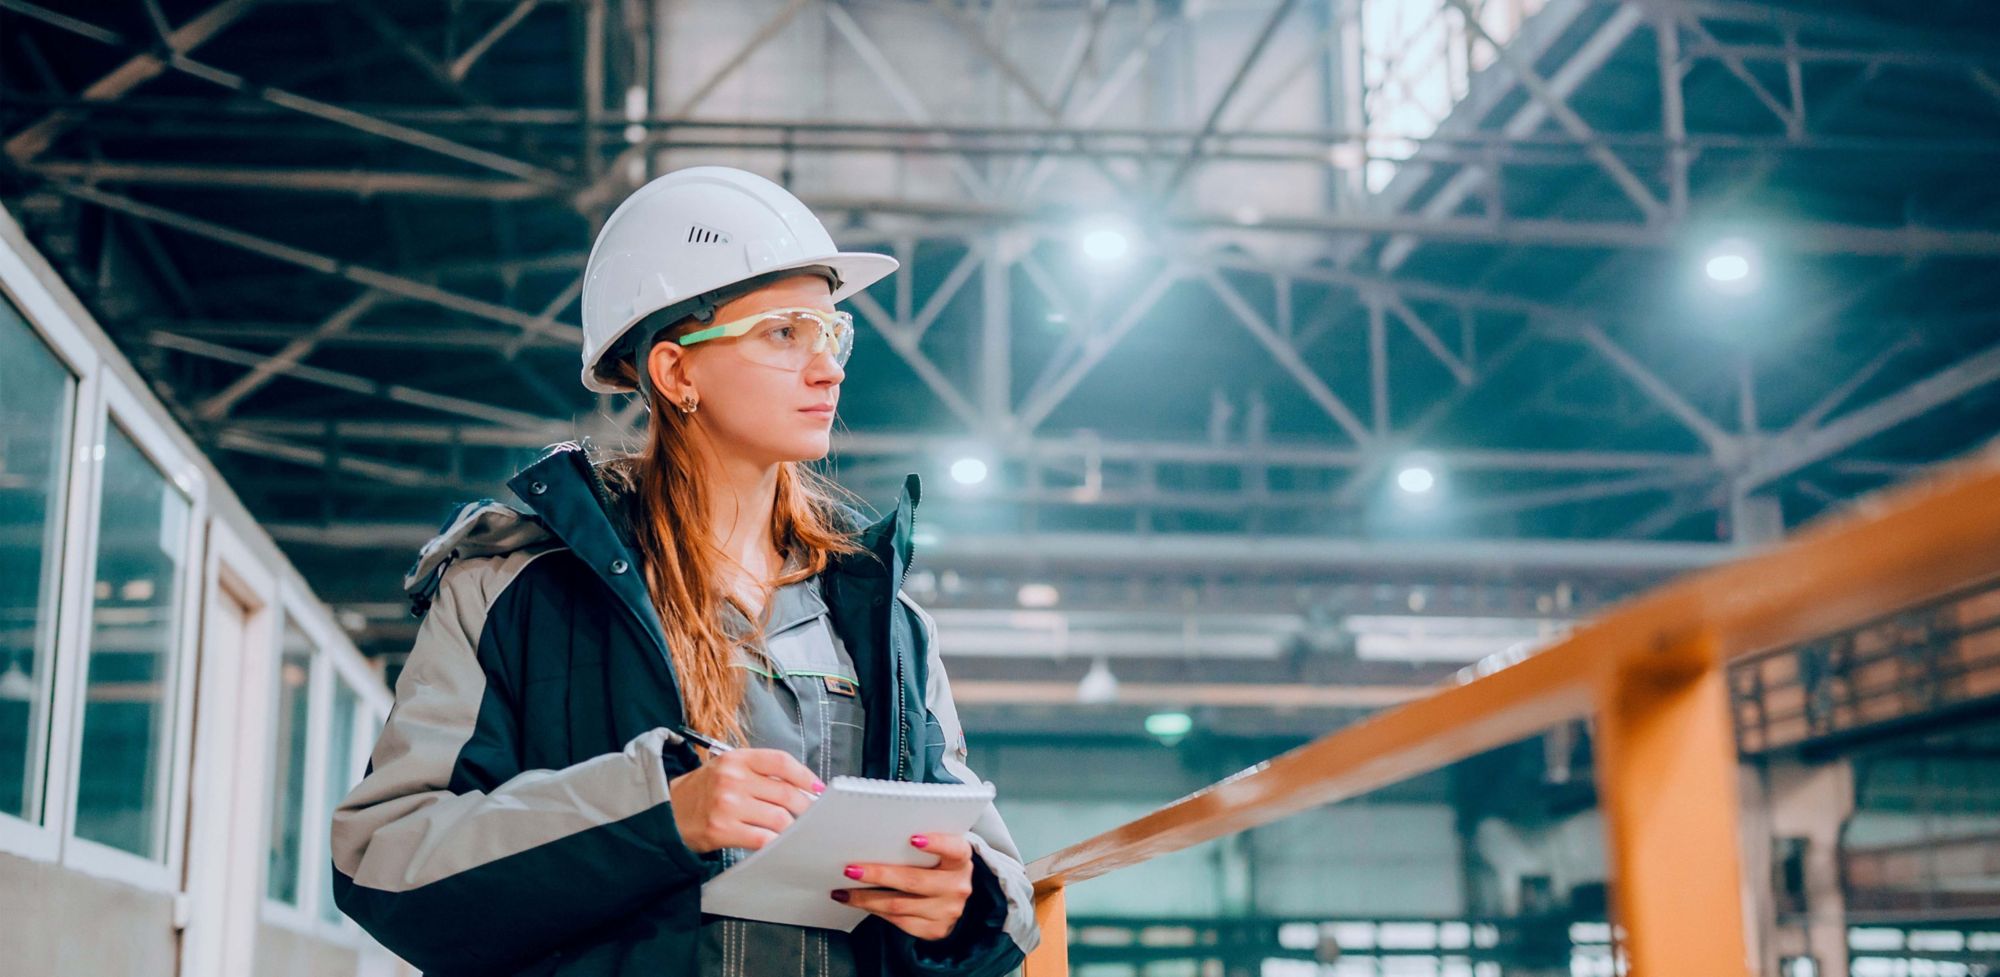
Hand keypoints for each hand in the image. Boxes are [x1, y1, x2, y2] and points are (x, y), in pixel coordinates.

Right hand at [668, 748, 822, 852]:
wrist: (664, 812)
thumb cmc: (701, 793)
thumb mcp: (726, 770)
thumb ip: (758, 774)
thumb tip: (800, 787)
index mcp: (736, 759)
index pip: (781, 762)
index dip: (805, 775)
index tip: (817, 788)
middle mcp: (733, 778)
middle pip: (785, 793)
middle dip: (804, 807)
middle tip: (810, 816)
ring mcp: (727, 804)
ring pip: (778, 818)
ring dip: (791, 828)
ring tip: (793, 831)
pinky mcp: (722, 829)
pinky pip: (762, 838)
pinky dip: (774, 843)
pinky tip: (776, 845)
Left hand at [833, 833, 974, 940]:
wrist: (952, 897)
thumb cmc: (936, 865)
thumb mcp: (937, 851)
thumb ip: (918, 843)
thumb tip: (876, 836)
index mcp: (960, 860)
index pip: (954, 849)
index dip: (936, 844)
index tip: (913, 838)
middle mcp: (958, 886)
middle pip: (914, 881)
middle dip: (878, 874)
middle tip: (851, 870)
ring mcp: (947, 911)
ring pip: (899, 905)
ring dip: (866, 898)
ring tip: (844, 891)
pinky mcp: (934, 929)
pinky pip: (898, 920)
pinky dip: (875, 910)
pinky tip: (859, 902)